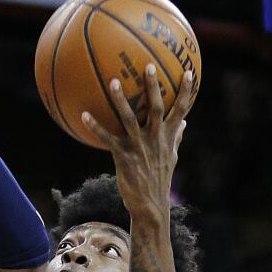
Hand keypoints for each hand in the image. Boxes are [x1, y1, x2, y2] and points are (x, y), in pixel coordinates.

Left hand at [81, 65, 195, 215]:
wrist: (150, 205)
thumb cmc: (159, 179)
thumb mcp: (171, 158)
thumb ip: (176, 138)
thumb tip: (185, 123)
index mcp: (168, 137)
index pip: (181, 110)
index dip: (186, 91)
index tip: (188, 71)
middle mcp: (155, 138)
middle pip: (156, 108)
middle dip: (153, 87)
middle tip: (149, 66)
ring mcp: (139, 146)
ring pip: (130, 118)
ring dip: (121, 100)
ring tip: (114, 81)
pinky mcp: (123, 156)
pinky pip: (107, 138)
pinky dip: (95, 127)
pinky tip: (83, 115)